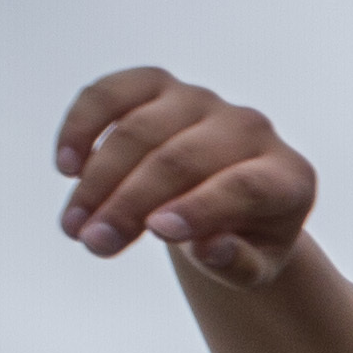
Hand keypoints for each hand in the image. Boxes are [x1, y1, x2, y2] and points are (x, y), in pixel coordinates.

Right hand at [54, 69, 316, 286]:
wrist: (228, 199)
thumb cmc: (243, 239)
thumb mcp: (252, 267)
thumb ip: (239, 263)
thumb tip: (211, 249)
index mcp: (287, 176)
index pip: (243, 187)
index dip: (199, 208)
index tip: (156, 233)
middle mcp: (250, 127)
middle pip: (181, 161)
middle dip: (129, 204)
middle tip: (93, 244)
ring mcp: (202, 100)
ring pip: (140, 131)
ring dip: (98, 179)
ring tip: (73, 227)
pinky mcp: (159, 85)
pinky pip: (111, 94)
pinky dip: (83, 125)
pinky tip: (66, 167)